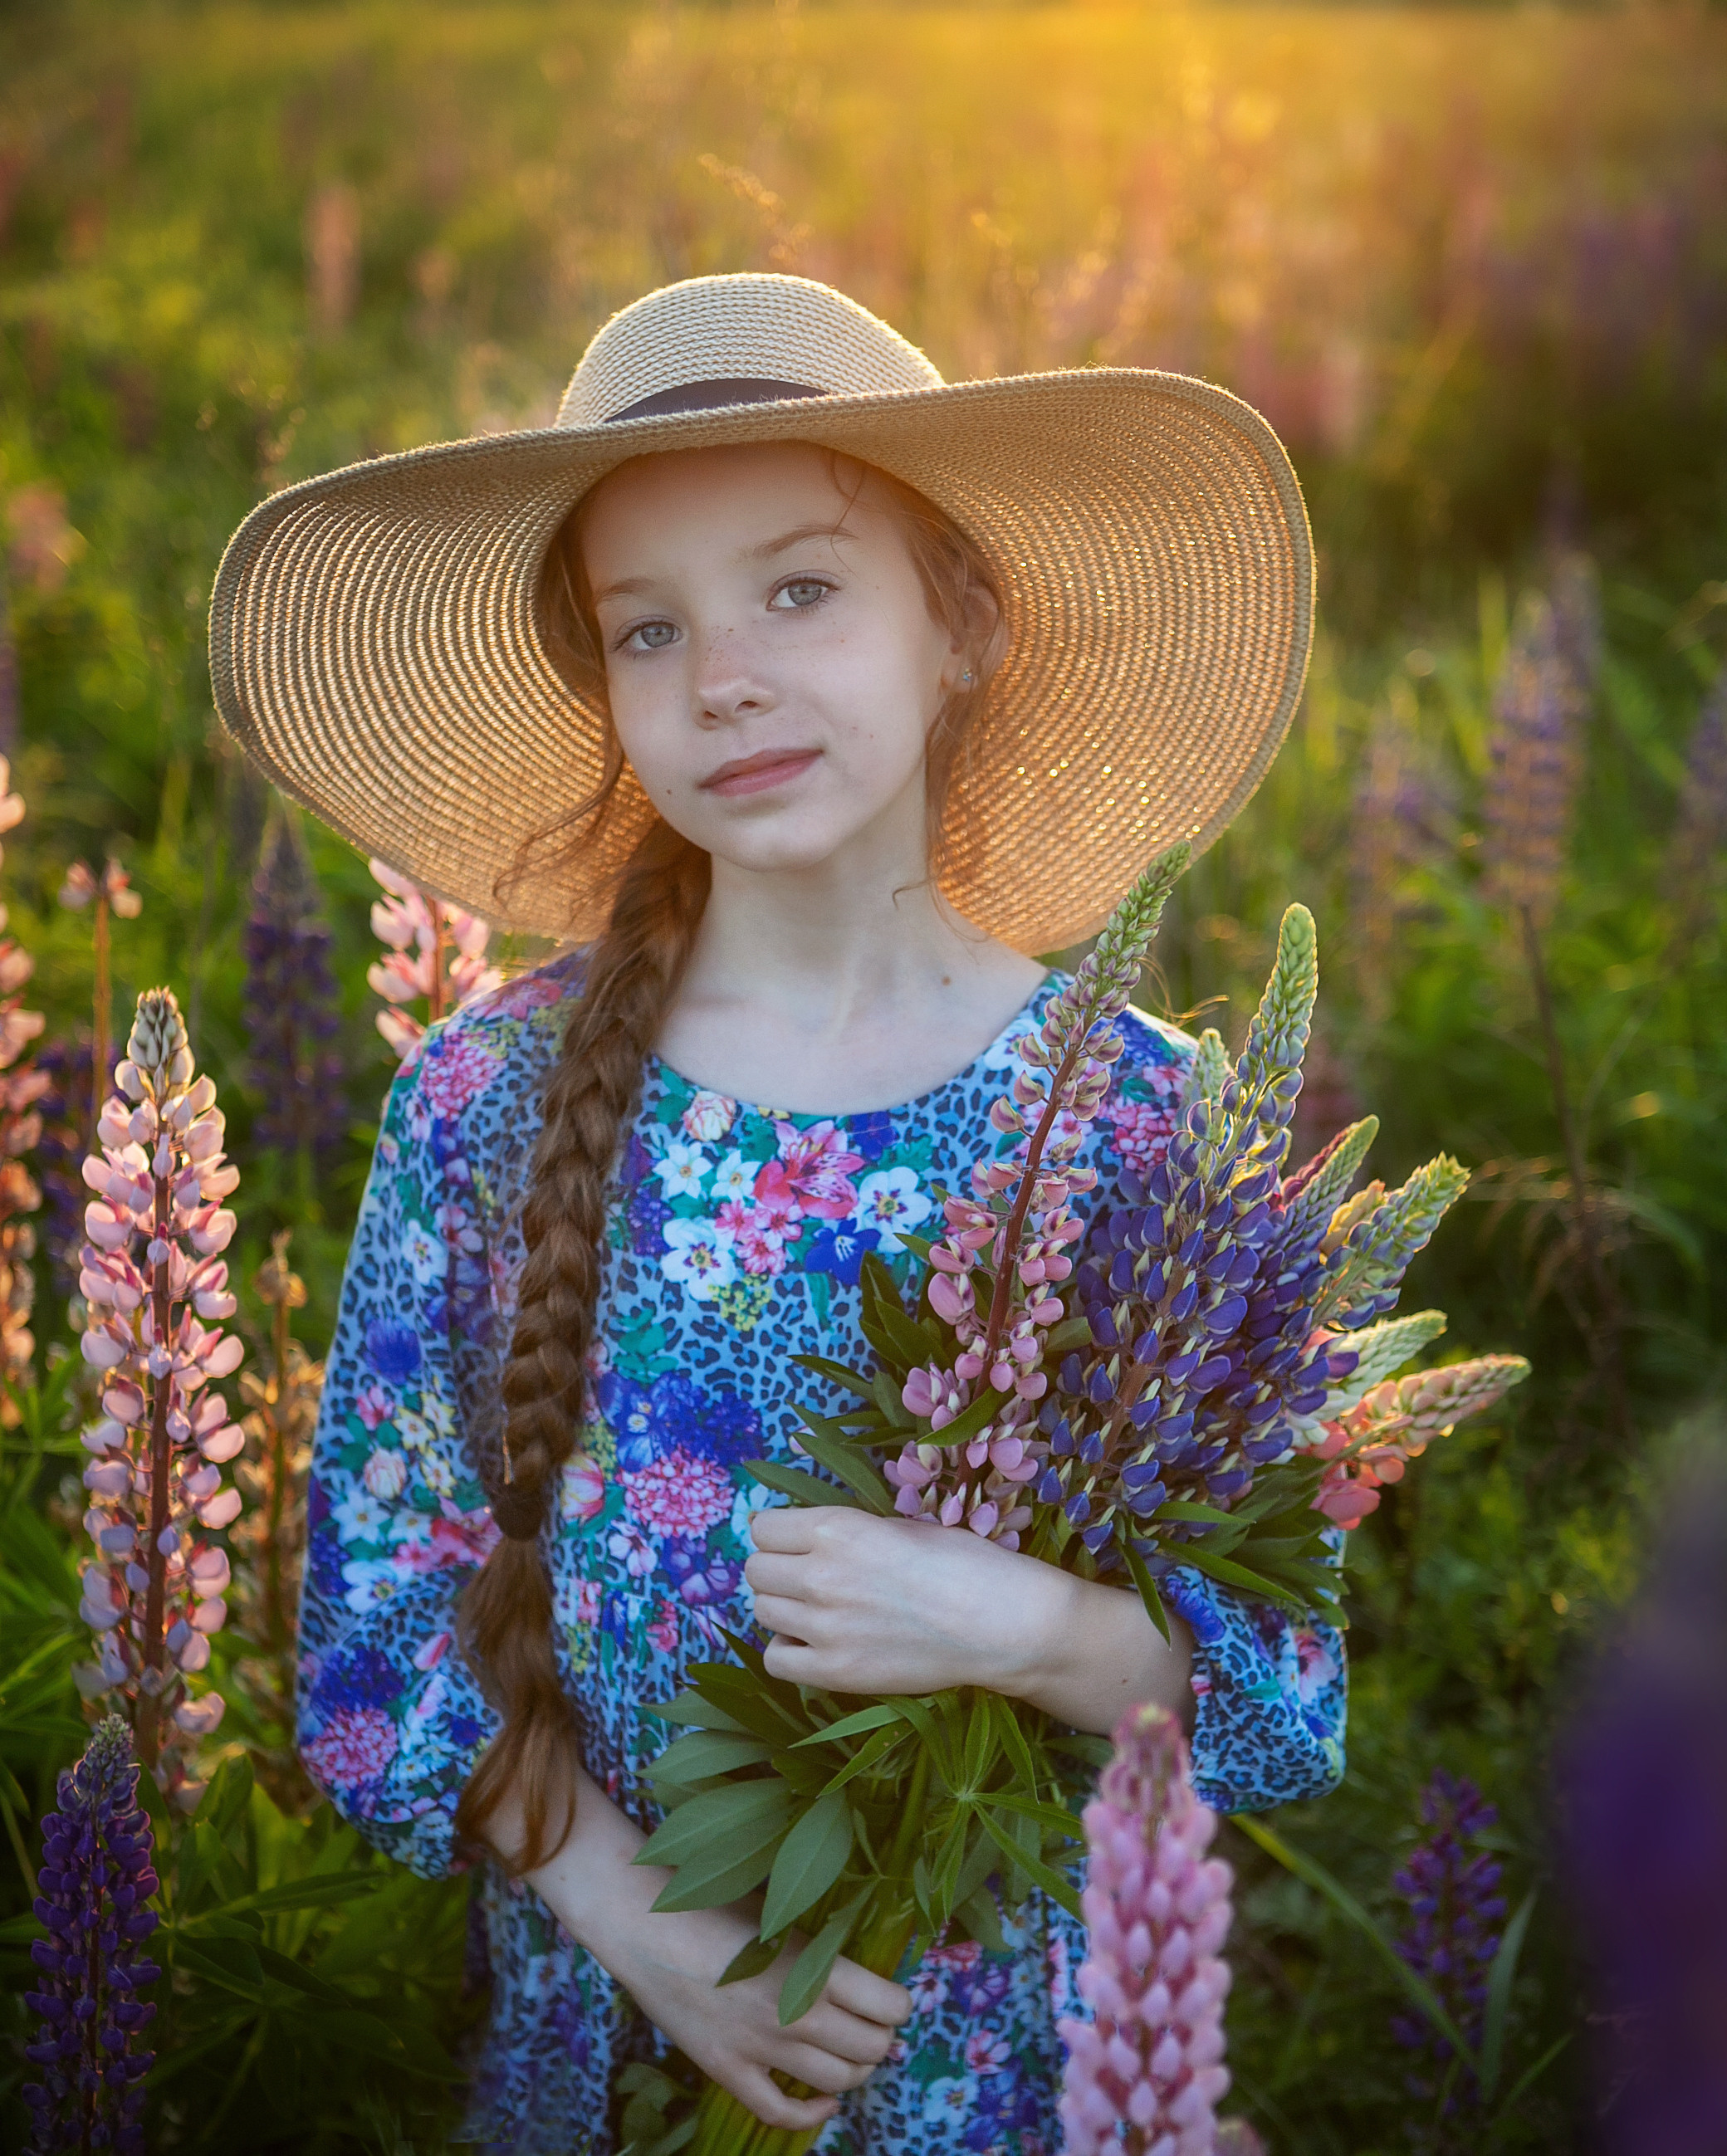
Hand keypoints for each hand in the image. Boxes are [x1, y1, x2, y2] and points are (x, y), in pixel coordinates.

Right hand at [602, 1901, 909, 2131]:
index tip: (894, 1999)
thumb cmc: (716, 1903)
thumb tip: (865, 1973)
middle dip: (881, 2038)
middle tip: (875, 2025)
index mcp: (814, 1966)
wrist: (645, 1923)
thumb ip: (821, 1948)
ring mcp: (760, 2048)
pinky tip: (824, 2101)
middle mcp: (796, 2013)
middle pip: (870, 2048)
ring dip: (856, 2070)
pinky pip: (782, 2113)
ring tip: (853, 2052)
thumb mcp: (781, 1914)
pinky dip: (813, 2114)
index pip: (889, 2006)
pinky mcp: (727, 2070)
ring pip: (837, 2081)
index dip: (899, 2005)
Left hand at [746, 1505, 1193, 1731]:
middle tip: (811, 1578)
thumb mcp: (899, 1526)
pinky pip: (776, 1657)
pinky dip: (790, 1649)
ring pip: (762, 1610)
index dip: (780, 1535)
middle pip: (755, 1570)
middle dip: (778, 1570)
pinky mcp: (834, 1672)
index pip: (762, 1528)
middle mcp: (820, 1574)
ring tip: (821, 1610)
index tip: (798, 1543)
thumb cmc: (963, 1563)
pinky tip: (818, 1642)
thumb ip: (846, 1532)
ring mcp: (824, 1626)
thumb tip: (805, 1538)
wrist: (1001, 1623)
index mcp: (837, 1528)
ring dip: (785, 1607)